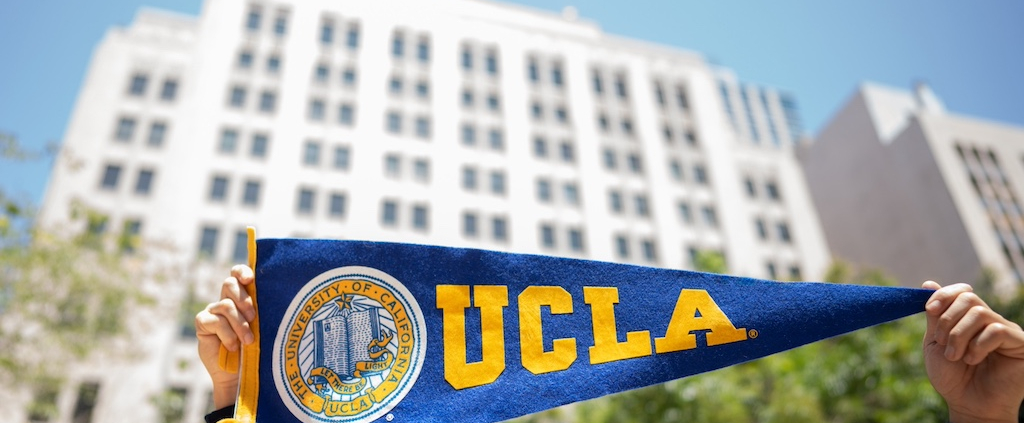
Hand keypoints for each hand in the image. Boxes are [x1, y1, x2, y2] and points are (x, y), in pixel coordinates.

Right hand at [195, 265, 255, 408]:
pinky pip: (214, 321)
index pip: (238, 274)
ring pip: (226, 305)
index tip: (250, 279)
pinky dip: (227, 334)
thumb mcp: (262, 328)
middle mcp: (227, 300)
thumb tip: (273, 295)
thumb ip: (262, 311)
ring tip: (248, 341)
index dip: (242, 272)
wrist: (239, 375)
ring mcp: (213, 311)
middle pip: (230, 284)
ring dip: (240, 324)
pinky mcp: (203, 323)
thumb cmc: (256, 351)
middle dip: (244, 299)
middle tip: (254, 318)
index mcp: (243, 297)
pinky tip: (233, 346)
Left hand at [922, 281, 1023, 422]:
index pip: (961, 291)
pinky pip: (996, 330)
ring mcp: (1006, 331)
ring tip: (955, 356)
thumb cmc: (952, 378)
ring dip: (959, 335)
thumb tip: (928, 283)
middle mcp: (990, 321)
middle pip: (969, 298)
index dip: (944, 295)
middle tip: (942, 343)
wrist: (968, 405)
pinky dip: (978, 344)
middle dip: (948, 319)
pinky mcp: (1020, 344)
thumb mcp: (935, 343)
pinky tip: (973, 359)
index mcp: (969, 319)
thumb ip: (935, 316)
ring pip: (980, 313)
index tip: (928, 309)